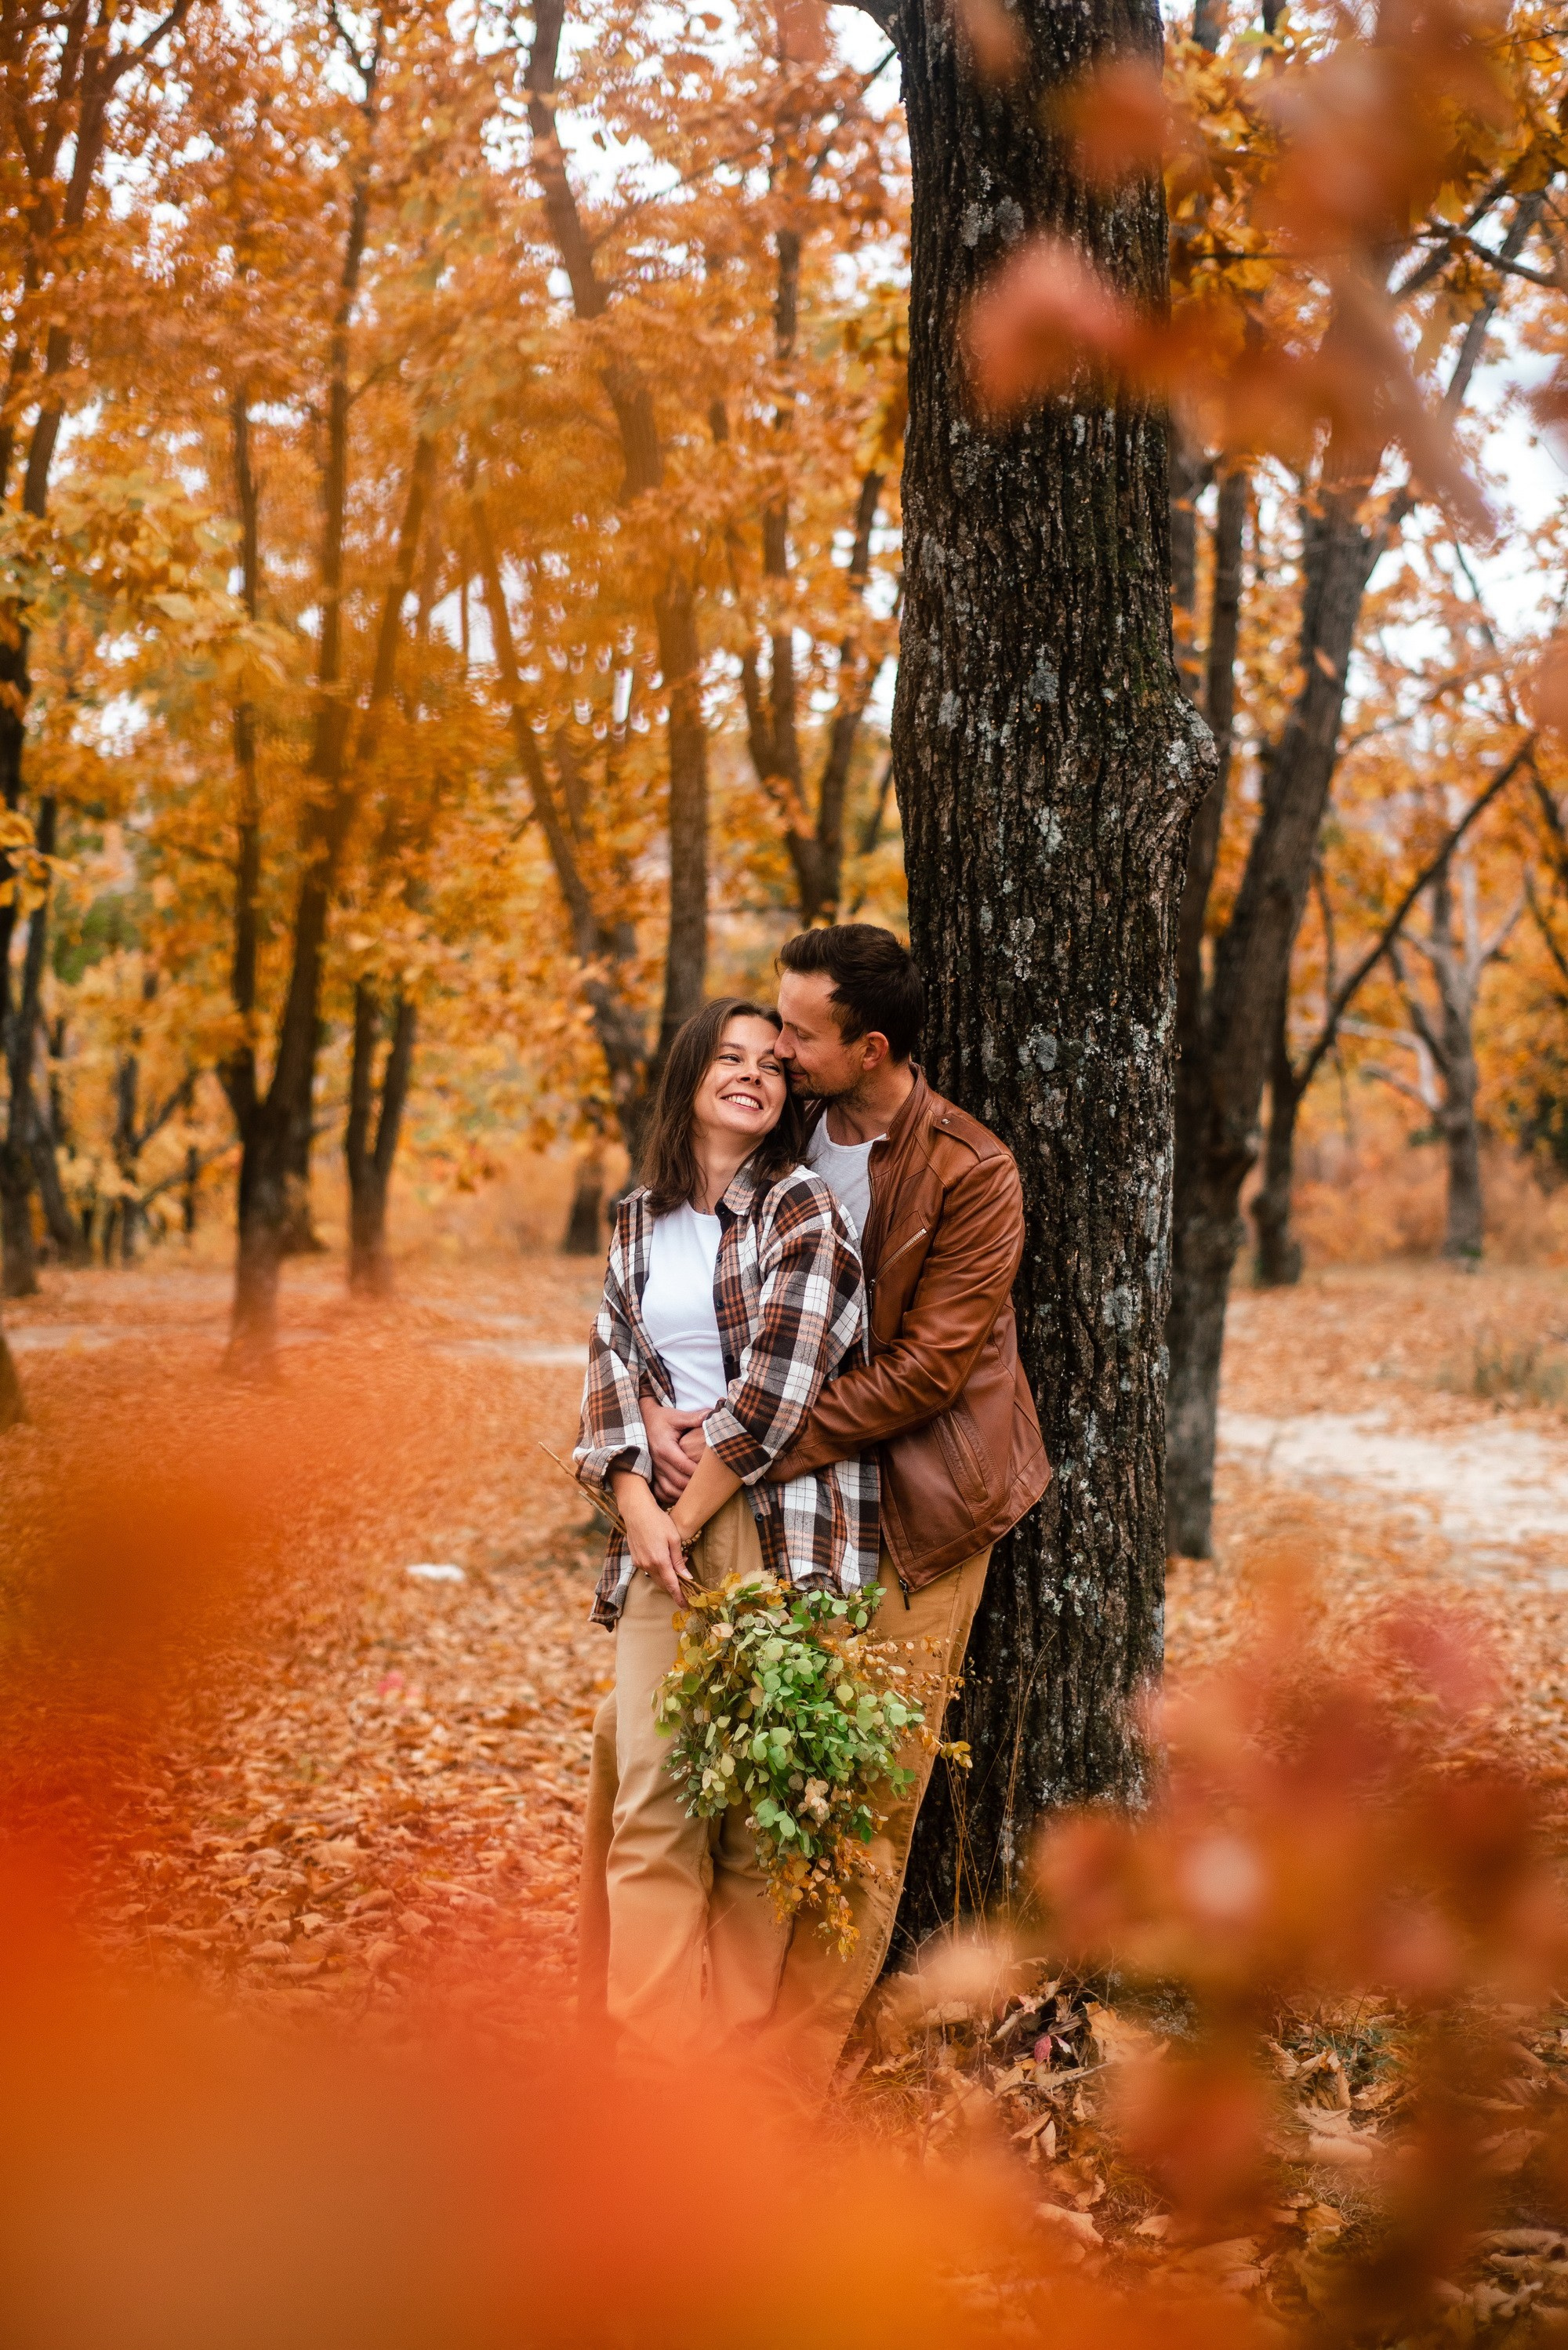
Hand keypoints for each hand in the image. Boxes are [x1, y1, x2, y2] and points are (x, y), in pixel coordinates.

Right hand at [612, 1472, 691, 1601]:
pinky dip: (658, 1571)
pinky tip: (665, 1563)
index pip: (671, 1585)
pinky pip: (649, 1570)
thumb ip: (679, 1560)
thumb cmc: (658, 1521)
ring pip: (656, 1577)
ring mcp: (639, 1563)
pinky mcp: (635, 1559)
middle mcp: (648, 1565)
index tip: (685, 1605)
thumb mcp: (674, 1539)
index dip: (679, 1596)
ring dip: (666, 1579)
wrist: (636, 1512)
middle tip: (685, 1590)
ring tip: (677, 1571)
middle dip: (674, 1589)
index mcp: (660, 1561)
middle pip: (663, 1584)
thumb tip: (687, 1577)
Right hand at [643, 1396, 708, 1503]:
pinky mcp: (651, 1474)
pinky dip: (672, 1497)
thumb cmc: (662, 1419)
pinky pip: (661, 1492)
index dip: (698, 1472)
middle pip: (678, 1481)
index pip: (684, 1466)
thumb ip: (694, 1418)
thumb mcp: (676, 1416)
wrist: (642, 1420)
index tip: (713, 1473)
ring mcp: (653, 1470)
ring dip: (684, 1494)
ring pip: (669, 1490)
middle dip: (694, 1486)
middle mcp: (657, 1462)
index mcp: (665, 1448)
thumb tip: (712, 1415)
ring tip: (699, 1492)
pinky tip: (684, 1495)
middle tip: (710, 1485)